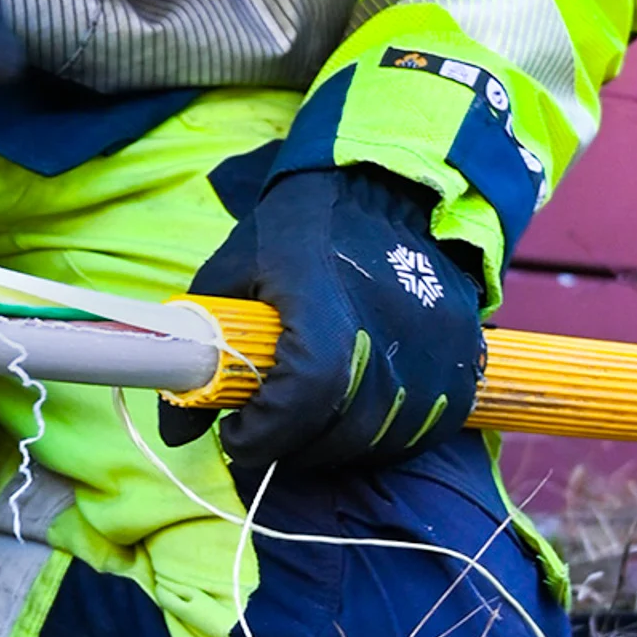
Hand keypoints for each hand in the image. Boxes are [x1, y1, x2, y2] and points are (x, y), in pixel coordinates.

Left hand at [160, 168, 485, 469]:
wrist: (391, 190)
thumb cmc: (304, 227)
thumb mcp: (235, 267)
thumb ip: (202, 347)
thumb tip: (175, 432)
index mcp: (326, 305)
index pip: (304, 395)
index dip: (264, 430)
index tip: (235, 431)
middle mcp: (391, 336)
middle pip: (338, 433)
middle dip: (288, 446)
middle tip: (262, 428)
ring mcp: (434, 356)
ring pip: (376, 442)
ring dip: (329, 446)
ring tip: (302, 419)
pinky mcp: (462, 367)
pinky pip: (416, 432)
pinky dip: (374, 437)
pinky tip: (347, 412)